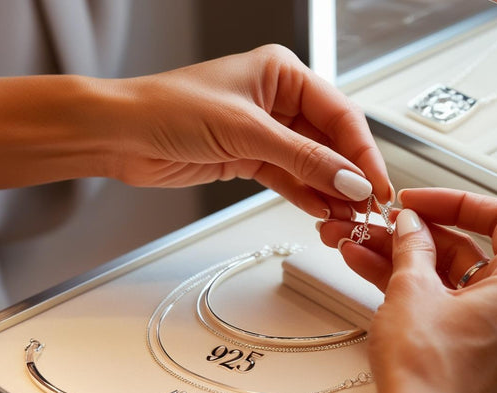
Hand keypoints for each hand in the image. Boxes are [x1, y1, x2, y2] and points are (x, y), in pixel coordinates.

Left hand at [0, 44, 390, 218]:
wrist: (118, 135)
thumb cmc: (168, 108)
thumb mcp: (248, 131)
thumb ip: (305, 158)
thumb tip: (350, 179)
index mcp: (282, 73)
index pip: (340, 114)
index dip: (362, 151)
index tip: (377, 183)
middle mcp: (278, 100)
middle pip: (330, 141)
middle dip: (348, 175)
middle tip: (366, 205)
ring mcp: (265, 131)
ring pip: (312, 163)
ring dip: (329, 190)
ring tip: (345, 216)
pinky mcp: (250, 157)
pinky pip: (289, 178)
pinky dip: (305, 195)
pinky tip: (320, 211)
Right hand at [317, 188, 496, 392]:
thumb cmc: (427, 382)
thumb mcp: (411, 293)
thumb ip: (413, 247)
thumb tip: (411, 226)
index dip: (460, 202)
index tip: (422, 202)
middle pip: (474, 254)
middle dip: (422, 237)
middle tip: (385, 227)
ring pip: (455, 285)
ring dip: (410, 264)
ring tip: (364, 247)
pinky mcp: (480, 361)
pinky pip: (452, 313)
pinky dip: (419, 295)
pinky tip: (376, 277)